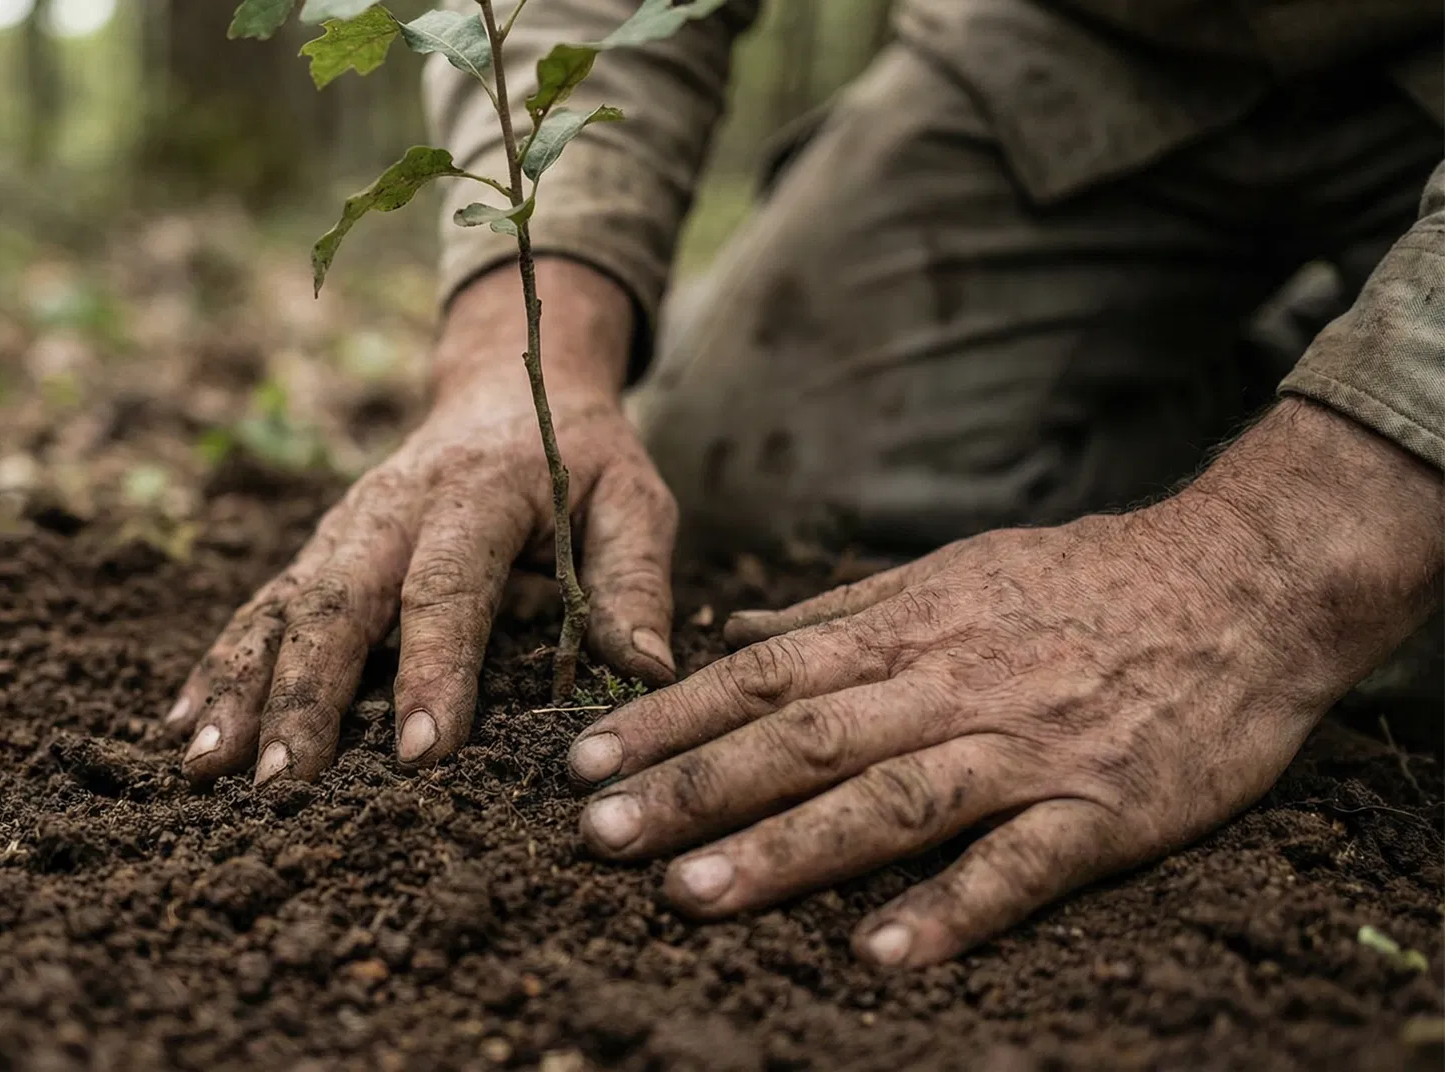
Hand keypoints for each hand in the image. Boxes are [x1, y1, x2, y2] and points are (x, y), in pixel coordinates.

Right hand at [170, 260, 677, 784]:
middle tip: (282, 780)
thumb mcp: (633, 499)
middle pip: (337, 604)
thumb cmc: (580, 457)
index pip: (447, 588)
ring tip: (207, 765)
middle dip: (304, 695)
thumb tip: (649, 672)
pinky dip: (219, 665)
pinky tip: (185, 727)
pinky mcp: (318, 551)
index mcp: (474, 496)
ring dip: (241, 687)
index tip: (419, 754)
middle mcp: (390, 511)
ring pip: (281, 610)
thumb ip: (633, 580)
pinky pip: (260, 608)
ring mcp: (342, 530)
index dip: (433, 670)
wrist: (511, 382)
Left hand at [567, 399, 1440, 967]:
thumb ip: (838, 615)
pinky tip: (879, 952)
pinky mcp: (1103, 809)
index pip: (759, 676)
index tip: (583, 763)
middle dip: (693, 788)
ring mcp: (1023, 749)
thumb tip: (732, 633)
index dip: (667, 719)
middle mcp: (947, 687)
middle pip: (802, 739)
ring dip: (788, 849)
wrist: (1240, 581)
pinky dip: (952, 906)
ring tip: (693, 894)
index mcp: (904, 632)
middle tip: (597, 836)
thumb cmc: (1079, 583)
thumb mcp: (948, 575)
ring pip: (890, 798)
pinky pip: (1020, 864)